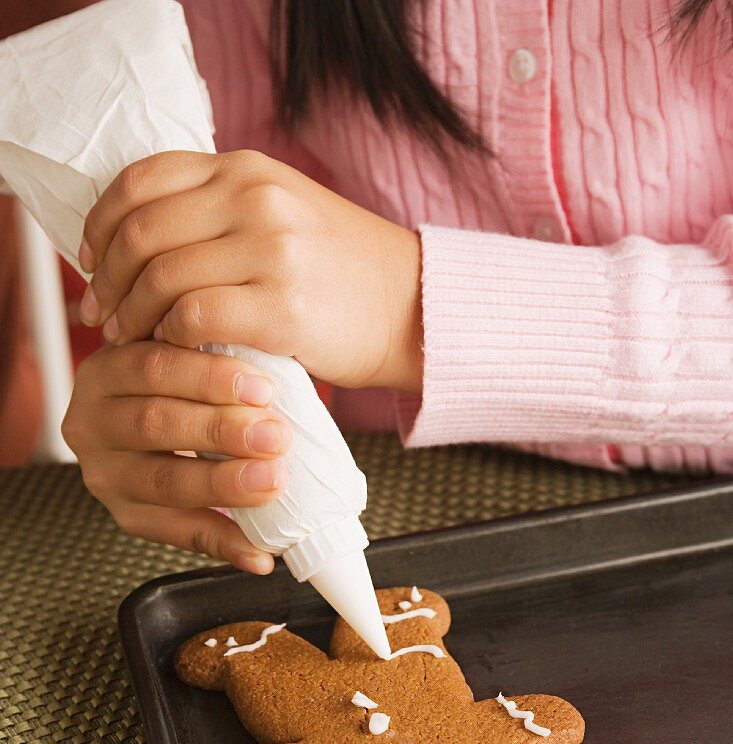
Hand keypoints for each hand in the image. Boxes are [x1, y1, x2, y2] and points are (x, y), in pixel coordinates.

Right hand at [61, 341, 291, 571]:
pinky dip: (224, 543)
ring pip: (164, 481)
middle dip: (222, 430)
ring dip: (224, 484)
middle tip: (276, 436)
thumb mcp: (176, 357)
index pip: (153, 368)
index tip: (262, 389)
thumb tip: (260, 370)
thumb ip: (202, 353)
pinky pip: (179, 534)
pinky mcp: (127, 518)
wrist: (148, 425)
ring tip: (272, 481)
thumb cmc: (176, 387)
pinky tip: (259, 554)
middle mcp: (92, 425)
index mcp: (105, 373)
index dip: (209, 378)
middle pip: (155, 423)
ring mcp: (105, 476)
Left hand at [78, 150, 422, 391]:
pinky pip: (194, 319)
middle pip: (141, 232)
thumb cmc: (340, 271)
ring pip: (161, 277)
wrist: (412, 306)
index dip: (100, 225)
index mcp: (246, 169)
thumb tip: (139, 242)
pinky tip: (174, 352)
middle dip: (106, 279)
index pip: (140, 181)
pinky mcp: (283, 307)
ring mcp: (271, 250)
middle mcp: (255, 198)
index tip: (91, 263)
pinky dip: (170, 340)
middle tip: (101, 314)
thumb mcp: (279, 212)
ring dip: (133, 316)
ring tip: (131, 339)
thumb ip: (217, 210)